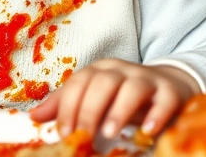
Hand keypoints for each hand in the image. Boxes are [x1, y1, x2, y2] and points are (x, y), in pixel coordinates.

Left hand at [29, 59, 200, 139]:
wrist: (171, 87)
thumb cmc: (125, 97)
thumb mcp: (95, 97)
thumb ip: (67, 105)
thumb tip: (34, 116)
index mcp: (100, 71)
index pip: (79, 82)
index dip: (68, 107)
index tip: (64, 132)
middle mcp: (122, 71)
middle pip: (102, 82)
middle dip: (89, 110)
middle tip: (82, 135)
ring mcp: (147, 79)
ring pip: (132, 88)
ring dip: (119, 110)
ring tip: (109, 133)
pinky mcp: (171, 91)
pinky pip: (165, 99)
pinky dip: (156, 115)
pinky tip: (147, 131)